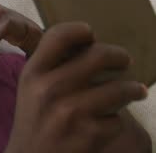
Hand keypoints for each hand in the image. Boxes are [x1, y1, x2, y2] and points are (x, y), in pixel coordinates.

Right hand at [4, 22, 147, 152]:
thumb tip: (90, 44)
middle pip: (99, 55)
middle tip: (124, 61)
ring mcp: (71, 112)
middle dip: (120, 56)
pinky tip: (104, 123)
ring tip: (134, 91)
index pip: (59, 35)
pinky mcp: (89, 135)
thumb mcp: (30, 86)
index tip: (90, 35)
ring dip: (131, 89)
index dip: (80, 30)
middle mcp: (49, 89)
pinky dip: (115, 121)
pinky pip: (118, 119)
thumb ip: (51, 64)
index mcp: (33, 73)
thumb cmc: (34, 118)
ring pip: (120, 88)